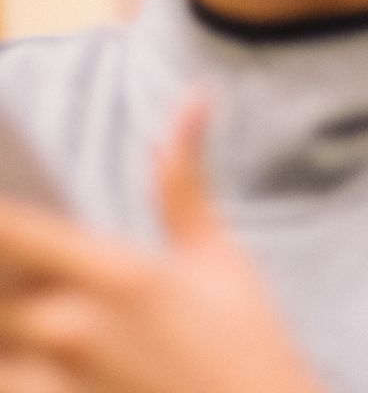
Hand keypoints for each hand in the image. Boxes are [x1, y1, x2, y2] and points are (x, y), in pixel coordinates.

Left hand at [0, 98, 326, 392]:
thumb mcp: (218, 258)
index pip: (9, 228)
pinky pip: (6, 377)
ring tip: (20, 300)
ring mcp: (55, 381)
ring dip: (2, 321)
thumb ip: (182, 182)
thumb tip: (195, 99)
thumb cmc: (247, 344)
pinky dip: (11, 362)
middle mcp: (73, 328)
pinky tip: (30, 349)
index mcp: (119, 275)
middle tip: (15, 262)